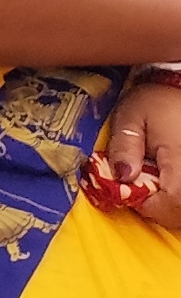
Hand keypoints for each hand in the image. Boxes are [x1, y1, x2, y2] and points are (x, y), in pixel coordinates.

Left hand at [90, 77, 178, 227]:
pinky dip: (177, 199)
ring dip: (170, 207)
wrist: (178, 87)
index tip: (130, 191)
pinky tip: (166, 183)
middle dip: (158, 209)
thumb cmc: (154, 101)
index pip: (172, 201)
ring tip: (154, 185)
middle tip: (140, 189)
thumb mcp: (130, 117)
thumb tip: (123, 177)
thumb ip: (125, 147)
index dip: (148, 206)